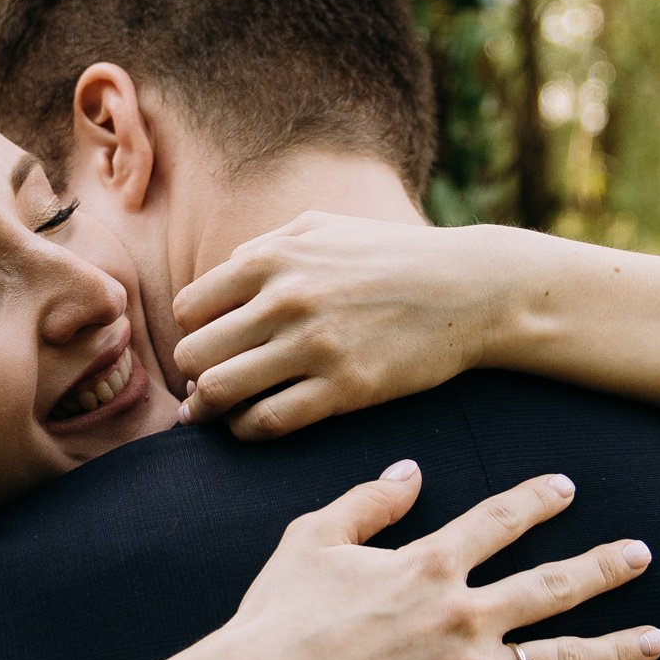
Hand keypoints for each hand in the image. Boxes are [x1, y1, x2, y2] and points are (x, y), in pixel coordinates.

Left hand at [173, 214, 541, 440]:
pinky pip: (266, 422)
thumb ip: (264, 247)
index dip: (193, 334)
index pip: (189, 309)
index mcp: (273, 258)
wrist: (470, 288)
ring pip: (220, 392)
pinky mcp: (344, 388)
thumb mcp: (323, 229)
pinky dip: (247, 430)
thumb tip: (219, 277)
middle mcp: (285, 300)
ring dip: (212, 409)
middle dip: (194, 375)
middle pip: (193, 354)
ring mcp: (314, 346)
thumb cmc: (392, 257)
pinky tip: (255, 425)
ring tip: (222, 412)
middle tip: (208, 386)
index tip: (210, 347)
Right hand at [215, 465, 659, 659]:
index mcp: (430, 565)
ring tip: (656, 642)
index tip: (567, 488)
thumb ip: (367, 503)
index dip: (537, 501)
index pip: (499, 521)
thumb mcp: (310, 541)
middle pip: (553, 585)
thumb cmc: (276, 619)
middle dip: (603, 568)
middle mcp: (465, 616)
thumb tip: (410, 470)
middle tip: (641, 556)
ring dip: (617, 650)